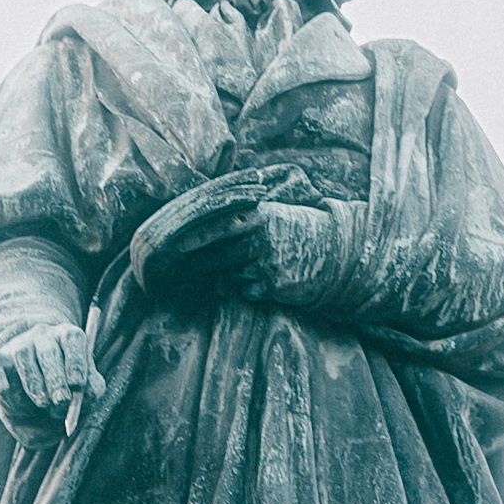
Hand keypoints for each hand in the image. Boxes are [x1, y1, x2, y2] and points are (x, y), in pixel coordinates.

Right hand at [0, 317, 93, 427]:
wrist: (30, 391)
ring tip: (42, 403)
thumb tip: (90, 393)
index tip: (78, 384)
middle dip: (55, 379)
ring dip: (33, 384)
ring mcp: (18, 345)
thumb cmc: (63, 387)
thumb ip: (91, 390)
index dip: (76, 361)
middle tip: (61, 401)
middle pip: (48, 350)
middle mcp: (43, 335)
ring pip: (23, 357)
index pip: (73, 338)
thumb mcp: (82, 387)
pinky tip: (4, 389)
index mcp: (68, 337)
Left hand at [142, 192, 338, 312]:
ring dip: (226, 274)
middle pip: (214, 253)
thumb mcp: (271, 212)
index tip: (167, 245)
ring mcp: (266, 262)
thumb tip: (197, 220)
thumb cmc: (297, 229)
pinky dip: (246, 287)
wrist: (336, 252)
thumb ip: (240, 215)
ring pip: (229, 273)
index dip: (189, 237)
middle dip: (193, 261)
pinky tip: (261, 279)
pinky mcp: (274, 286)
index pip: (213, 226)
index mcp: (256, 215)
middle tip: (170, 268)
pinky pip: (246, 290)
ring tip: (234, 269)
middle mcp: (259, 237)